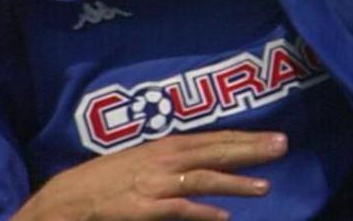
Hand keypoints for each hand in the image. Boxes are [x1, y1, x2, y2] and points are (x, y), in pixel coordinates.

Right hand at [15, 130, 287, 220]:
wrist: (69, 197)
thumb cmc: (110, 178)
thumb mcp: (147, 159)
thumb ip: (179, 159)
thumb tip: (213, 162)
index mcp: (168, 145)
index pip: (216, 139)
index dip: (247, 139)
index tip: (277, 138)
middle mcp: (165, 159)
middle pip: (216, 152)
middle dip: (251, 150)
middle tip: (283, 147)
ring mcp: (155, 183)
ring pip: (203, 179)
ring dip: (235, 182)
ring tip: (264, 187)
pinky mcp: (143, 208)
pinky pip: (177, 209)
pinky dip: (201, 213)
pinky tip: (223, 217)